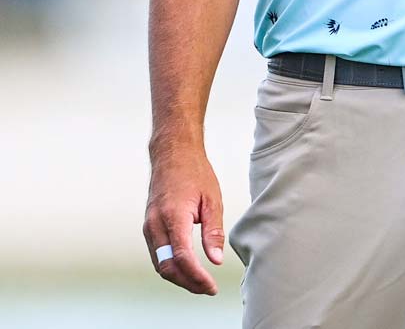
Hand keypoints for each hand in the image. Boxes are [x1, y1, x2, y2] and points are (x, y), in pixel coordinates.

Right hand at [143, 144, 225, 294]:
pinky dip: (171, 266)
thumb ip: (213, 232)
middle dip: (187, 283)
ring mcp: (148, 226)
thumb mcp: (212, 200)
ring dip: (179, 277)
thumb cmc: (195, 173)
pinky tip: (187, 270)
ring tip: (201, 284)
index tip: (211, 287)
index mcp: (173, 216)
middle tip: (208, 289)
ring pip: (159, 264)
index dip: (196, 276)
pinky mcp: (148, 227)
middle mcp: (155, 224)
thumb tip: (215, 260)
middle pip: (167, 267)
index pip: (181, 257)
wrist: (172, 155)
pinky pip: (157, 255)